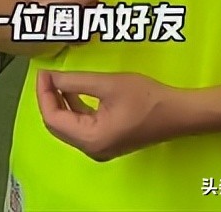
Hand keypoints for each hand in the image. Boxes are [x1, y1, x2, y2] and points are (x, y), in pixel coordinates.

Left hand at [37, 70, 181, 160]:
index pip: (53, 119)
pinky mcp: (107, 140)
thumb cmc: (145, 97)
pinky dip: (74, 107)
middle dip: (49, 98)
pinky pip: (82, 125)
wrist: (177, 112)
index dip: (44, 94)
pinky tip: (73, 89)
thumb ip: (75, 81)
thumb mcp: (107, 84)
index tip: (43, 71)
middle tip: (47, 74)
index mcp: (90, 139)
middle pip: (58, 125)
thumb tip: (51, 77)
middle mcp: (92, 149)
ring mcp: (100, 147)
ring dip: (60, 102)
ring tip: (57, 78)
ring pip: (69, 125)